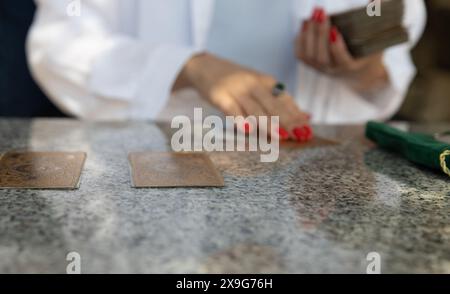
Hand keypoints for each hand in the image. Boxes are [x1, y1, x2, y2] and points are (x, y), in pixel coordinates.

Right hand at [175, 53, 312, 141]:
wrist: (205, 66)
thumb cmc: (236, 82)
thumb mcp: (259, 86)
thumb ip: (279, 101)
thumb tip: (307, 116)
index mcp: (266, 81)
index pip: (285, 99)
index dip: (296, 114)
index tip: (307, 129)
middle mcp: (254, 83)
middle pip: (272, 104)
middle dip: (287, 121)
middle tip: (299, 136)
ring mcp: (236, 89)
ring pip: (254, 108)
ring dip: (268, 123)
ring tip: (280, 136)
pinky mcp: (219, 95)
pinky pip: (231, 109)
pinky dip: (239, 119)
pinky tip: (247, 130)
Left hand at [295, 7, 387, 92]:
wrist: (360, 73)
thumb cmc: (370, 54)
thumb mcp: (378, 40)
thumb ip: (376, 21)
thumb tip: (374, 1)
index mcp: (350, 67)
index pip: (341, 59)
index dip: (336, 46)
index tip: (335, 28)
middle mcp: (333, 70)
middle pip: (321, 56)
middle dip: (320, 34)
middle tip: (321, 14)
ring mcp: (321, 69)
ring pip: (309, 56)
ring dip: (308, 35)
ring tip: (311, 16)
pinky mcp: (312, 66)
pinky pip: (301, 55)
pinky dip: (300, 40)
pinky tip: (304, 24)